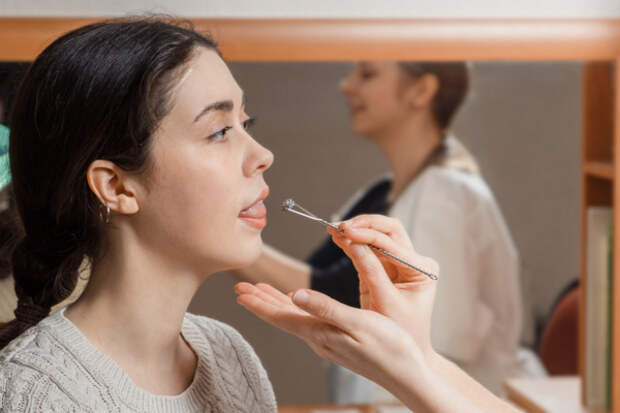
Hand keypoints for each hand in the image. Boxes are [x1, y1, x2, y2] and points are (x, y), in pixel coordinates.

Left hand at [234, 282, 428, 391]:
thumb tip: (294, 295)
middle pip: (282, 318)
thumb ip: (325, 309)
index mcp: (320, 332)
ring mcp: (328, 342)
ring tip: (261, 292)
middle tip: (240, 287)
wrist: (407, 374)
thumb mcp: (358, 323)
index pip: (281, 316)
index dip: (259, 303)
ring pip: (293, 319)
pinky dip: (295, 309)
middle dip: (261, 301)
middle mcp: (319, 339)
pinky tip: (296, 304)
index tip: (239, 291)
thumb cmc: (389, 347)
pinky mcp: (338, 342)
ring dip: (275, 304)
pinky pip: (307, 322)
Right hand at [331, 214, 437, 355]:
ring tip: (334, 229)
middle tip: (340, 226)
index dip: (367, 235)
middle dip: (364, 225)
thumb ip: (369, 271)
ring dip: (357, 230)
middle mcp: (414, 261)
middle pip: (389, 230)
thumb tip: (350, 241)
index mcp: (422, 269)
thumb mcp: (385, 303)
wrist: (407, 352)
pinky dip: (353, 242)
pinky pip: (368, 249)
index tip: (345, 231)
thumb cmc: (402, 333)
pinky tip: (338, 238)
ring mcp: (400, 263)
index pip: (392, 243)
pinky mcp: (384, 268)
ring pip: (379, 235)